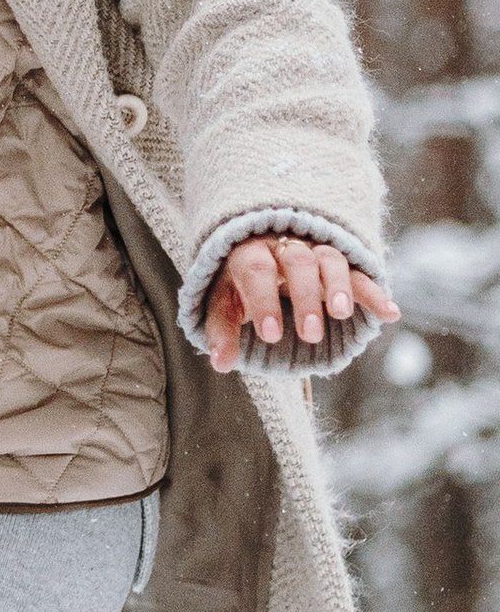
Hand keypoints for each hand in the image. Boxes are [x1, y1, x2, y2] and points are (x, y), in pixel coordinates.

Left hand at [204, 234, 398, 371]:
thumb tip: (220, 365)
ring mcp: (315, 251)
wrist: (260, 257)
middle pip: (298, 263)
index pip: (256, 270)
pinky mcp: (341, 264)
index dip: (264, 300)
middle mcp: (284, 246)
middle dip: (305, 297)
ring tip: (341, 313)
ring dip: (339, 286)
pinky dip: (376, 292)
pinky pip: (361, 273)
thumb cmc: (238, 287)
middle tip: (309, 334)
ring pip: (331, 260)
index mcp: (250, 253)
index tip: (270, 334)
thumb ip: (221, 333)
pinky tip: (390, 314)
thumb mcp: (222, 306)